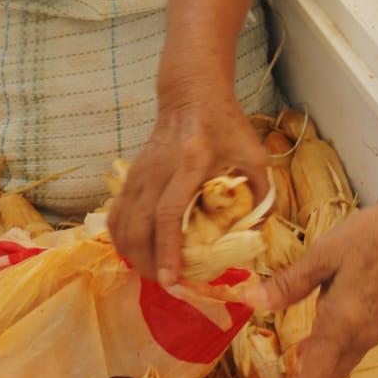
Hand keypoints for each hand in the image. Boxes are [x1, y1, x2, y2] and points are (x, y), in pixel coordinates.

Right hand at [107, 90, 269, 284]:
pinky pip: (116, 214)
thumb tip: (259, 232)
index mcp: (189, 164)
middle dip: (147, 262)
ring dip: (133, 254)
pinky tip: (135, 251)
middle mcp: (157, 170)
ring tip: (152, 271)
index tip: (171, 279)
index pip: (168, 214)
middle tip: (165, 283)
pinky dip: (121, 237)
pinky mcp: (130, 176)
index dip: (167, 250)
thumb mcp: (254, 154)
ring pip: (122, 223)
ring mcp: (139, 173)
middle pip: (138, 226)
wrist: (191, 95)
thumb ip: (262, 193)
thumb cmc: (226, 124)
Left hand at [246, 202, 377, 377]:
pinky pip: (344, 356)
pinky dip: (322, 369)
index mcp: (342, 324)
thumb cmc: (371, 237)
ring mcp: (370, 333)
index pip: (310, 376)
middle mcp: (359, 338)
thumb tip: (249, 301)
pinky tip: (308, 359)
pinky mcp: (375, 323)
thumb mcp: (324, 253)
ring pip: (334, 372)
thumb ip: (288, 283)